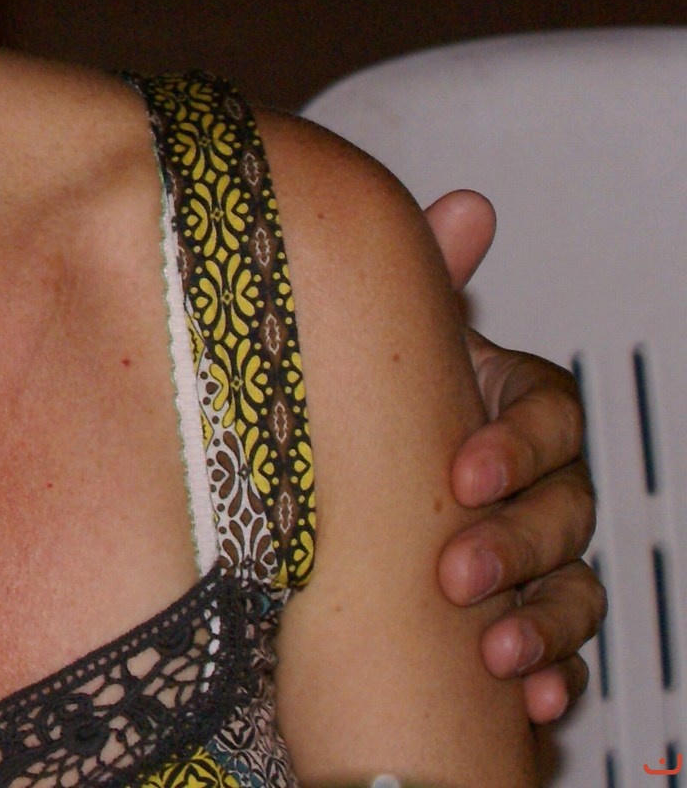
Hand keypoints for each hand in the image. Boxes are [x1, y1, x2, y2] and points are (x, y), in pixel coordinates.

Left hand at [424, 189, 601, 724]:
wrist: (329, 493)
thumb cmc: (373, 402)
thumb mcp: (385, 343)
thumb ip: (426, 279)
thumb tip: (469, 207)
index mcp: (508, 406)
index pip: (551, 417)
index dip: (516, 443)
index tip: (461, 470)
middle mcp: (536, 482)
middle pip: (565, 509)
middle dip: (516, 543)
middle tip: (456, 571)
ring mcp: (538, 556)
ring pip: (573, 587)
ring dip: (540, 621)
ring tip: (492, 650)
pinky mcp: (522, 623)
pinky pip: (561, 654)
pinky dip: (550, 675)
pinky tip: (526, 696)